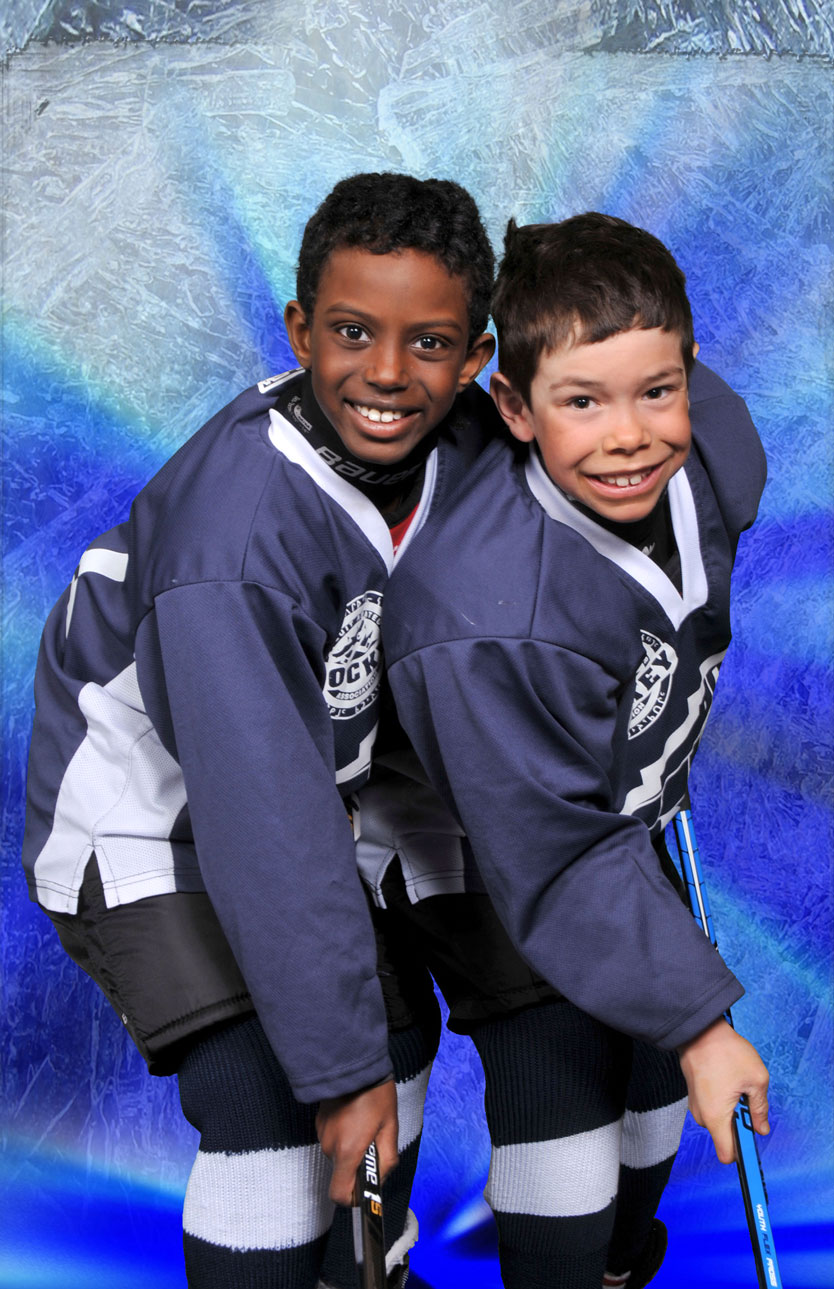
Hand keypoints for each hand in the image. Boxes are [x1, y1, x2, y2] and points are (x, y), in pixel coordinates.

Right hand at [316, 1078, 397, 1205]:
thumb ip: (387, 1158)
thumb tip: (381, 1178)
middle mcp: (331, 1146)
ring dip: (352, 1148)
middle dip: (359, 1165)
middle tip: (374, 1142)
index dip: (352, 1198)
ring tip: (365, 1124)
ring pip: (339, 1156)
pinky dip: (344, 1136)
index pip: (340, 1194)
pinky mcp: (319, 1124)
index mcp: (348, 1150)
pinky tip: (354, 1117)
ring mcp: (322, 1134)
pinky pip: (333, 1141)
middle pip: (343, 1173)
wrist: (351, 1064)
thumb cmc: (374, 1094)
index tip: (365, 1188)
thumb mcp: (390, 1127)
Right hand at [678, 1017, 769, 1163]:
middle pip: (725, 1136)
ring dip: (732, 1110)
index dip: (744, 1154)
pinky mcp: (695, 1094)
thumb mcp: (756, 1080)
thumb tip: (761, 1127)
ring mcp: (696, 1105)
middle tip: (748, 1100)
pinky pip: (712, 1107)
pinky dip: (723, 1100)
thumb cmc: (725, 1052)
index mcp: (716, 1118)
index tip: (754, 1143)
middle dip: (740, 1125)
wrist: (699, 1030)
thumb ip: (761, 1109)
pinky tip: (728, 1079)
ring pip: (720, 1120)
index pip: (727, 1155)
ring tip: (737, 1085)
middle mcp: (703, 1116)